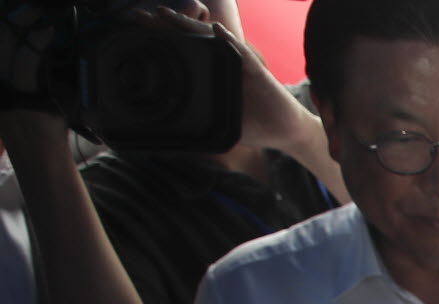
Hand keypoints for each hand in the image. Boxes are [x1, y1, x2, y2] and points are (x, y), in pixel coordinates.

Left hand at [142, 6, 316, 156]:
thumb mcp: (221, 126)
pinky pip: (243, 54)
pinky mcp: (258, 72)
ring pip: (211, 40)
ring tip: (166, 15)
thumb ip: (201, 123)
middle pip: (192, 39)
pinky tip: (218, 32)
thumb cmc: (256, 127)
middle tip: (139, 16)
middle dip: (166, 26)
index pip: (184, 53)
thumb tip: (172, 136)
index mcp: (213, 75)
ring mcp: (239, 65)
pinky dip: (231, 42)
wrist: (285, 132)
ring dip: (189, 25)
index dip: (162, 41)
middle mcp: (224, 64)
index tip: (135, 32)